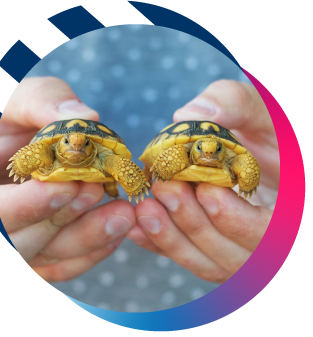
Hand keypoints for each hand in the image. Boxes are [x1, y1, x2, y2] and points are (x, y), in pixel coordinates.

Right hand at [0, 77, 134, 280]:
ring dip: (86, 238)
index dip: (23, 207)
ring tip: (121, 214)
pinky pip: (64, 264)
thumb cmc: (13, 118)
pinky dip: (92, 251)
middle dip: (60, 222)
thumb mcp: (16, 100)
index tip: (64, 186)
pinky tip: (116, 232)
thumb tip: (86, 116)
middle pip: (19, 245)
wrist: (21, 138)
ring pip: (47, 257)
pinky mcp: (45, 248)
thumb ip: (41, 103)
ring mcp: (20, 237)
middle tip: (95, 192)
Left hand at [127, 80, 277, 282]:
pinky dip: (162, 245)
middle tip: (166, 189)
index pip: (272, 235)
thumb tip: (191, 113)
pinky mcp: (214, 249)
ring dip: (173, 239)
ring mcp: (241, 251)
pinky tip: (137, 227)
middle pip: (234, 256)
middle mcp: (269, 242)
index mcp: (290, 213)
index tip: (207, 191)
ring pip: (209, 264)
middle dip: (195, 224)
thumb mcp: (265, 112)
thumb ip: (238, 105)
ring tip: (145, 208)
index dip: (239, 221)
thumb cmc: (265, 132)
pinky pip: (190, 257)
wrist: (256, 153)